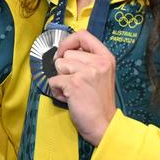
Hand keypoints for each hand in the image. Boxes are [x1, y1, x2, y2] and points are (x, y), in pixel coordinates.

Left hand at [47, 29, 116, 145]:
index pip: (83, 35)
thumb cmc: (98, 101)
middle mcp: (98, 62)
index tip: (63, 53)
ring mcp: (87, 72)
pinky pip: (53, 81)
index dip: (68, 42)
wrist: (104, 124)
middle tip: (75, 83)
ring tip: (73, 91)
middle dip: (64, 68)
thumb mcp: (100, 74)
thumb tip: (63, 51)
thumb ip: (87, 60)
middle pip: (66, 53)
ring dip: (60, 79)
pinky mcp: (74, 84)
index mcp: (106, 57)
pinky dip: (56, 91)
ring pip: (58, 65)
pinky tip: (69, 98)